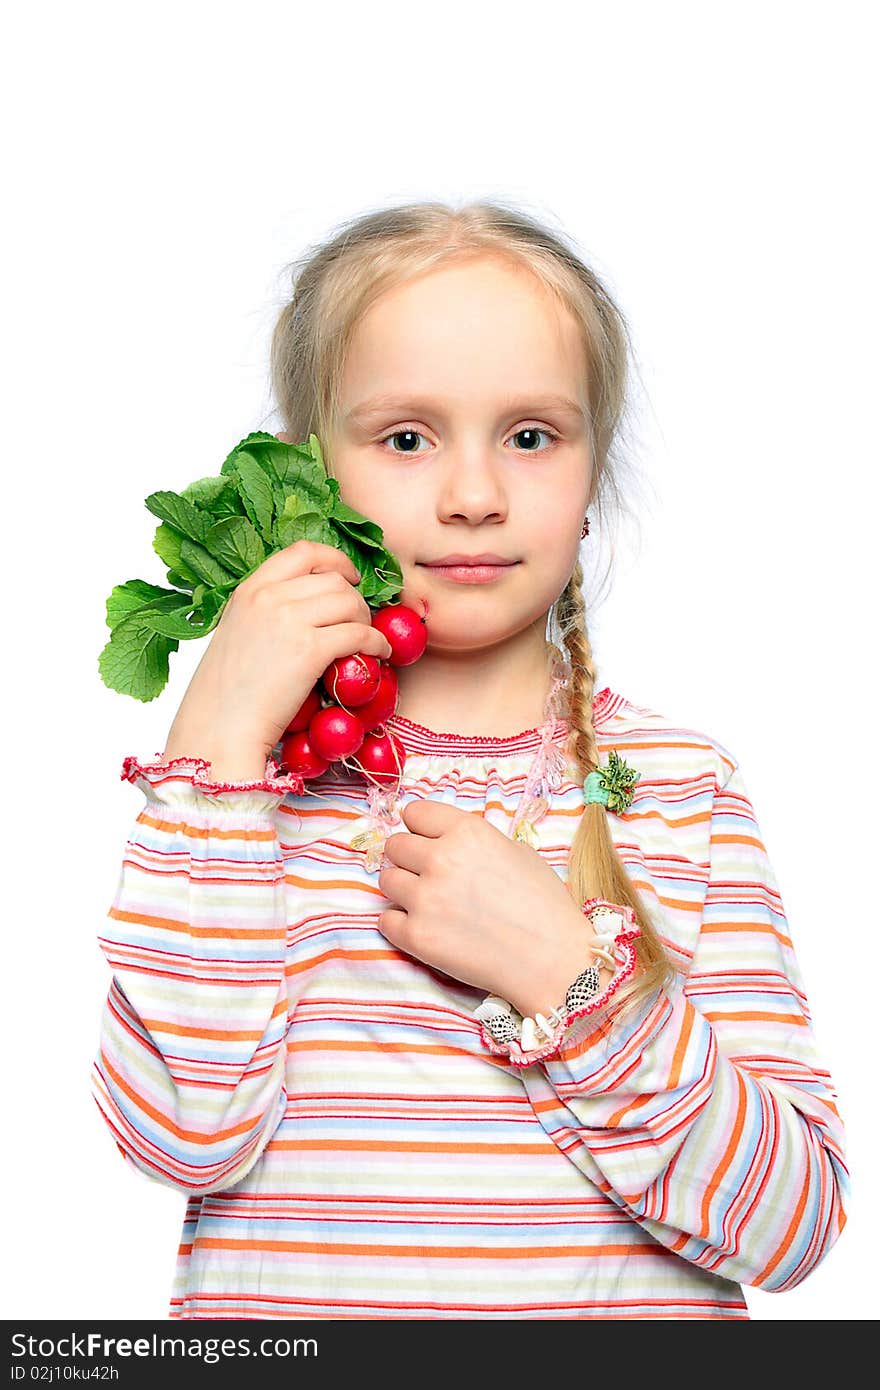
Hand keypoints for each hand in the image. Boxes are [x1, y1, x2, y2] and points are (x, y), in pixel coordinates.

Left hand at [377, 798, 600, 1016]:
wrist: (552, 960)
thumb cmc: (544, 905)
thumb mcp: (518, 852)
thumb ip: (477, 841)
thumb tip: (449, 841)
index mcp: (467, 832)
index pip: (415, 813)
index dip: (421, 827)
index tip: (426, 839)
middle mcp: (441, 859)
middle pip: (395, 845)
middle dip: (408, 858)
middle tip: (428, 874)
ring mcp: (425, 899)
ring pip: (386, 880)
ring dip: (403, 889)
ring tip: (429, 902)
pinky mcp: (416, 936)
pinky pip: (386, 920)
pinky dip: (400, 924)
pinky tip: (425, 927)